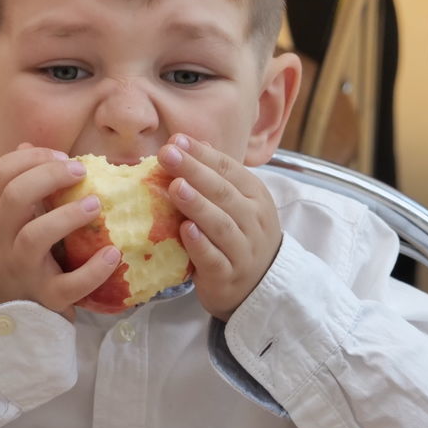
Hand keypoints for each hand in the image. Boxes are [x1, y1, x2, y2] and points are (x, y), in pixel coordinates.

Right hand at [0, 143, 120, 319]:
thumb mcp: (10, 225)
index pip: (0, 175)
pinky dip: (93, 270)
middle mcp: (2, 241)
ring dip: (67, 216)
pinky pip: (68, 285)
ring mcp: (22, 271)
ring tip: (96, 205)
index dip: (30, 158)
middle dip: (48, 177)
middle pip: (14, 198)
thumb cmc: (17, 262)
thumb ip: (21, 188)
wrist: (4, 319)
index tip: (61, 157)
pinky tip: (112, 254)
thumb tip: (29, 146)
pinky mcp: (46, 299)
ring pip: (34, 238)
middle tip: (80, 171)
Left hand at [157, 135, 281, 321]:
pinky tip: (185, 230)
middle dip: (194, 171)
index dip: (202, 154)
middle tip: (168, 155)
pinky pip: (214, 259)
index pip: (228, 169)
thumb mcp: (236, 202)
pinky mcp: (228, 276)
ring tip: (175, 188)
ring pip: (221, 225)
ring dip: (197, 205)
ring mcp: (243, 250)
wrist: (259, 286)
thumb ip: (215, 174)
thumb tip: (188, 142)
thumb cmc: (239, 236)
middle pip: (224, 193)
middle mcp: (253, 220)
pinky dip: (200, 245)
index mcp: (255, 195)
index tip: (175, 141)